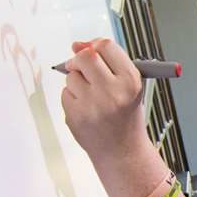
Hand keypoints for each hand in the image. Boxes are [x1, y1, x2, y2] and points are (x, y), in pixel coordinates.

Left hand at [60, 38, 149, 161]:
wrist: (122, 151)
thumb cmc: (125, 115)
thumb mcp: (130, 86)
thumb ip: (109, 63)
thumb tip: (77, 44)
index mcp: (130, 80)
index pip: (106, 46)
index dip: (95, 44)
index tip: (92, 49)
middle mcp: (112, 91)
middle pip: (85, 56)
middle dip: (79, 58)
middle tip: (81, 66)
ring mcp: (92, 105)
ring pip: (72, 76)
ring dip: (76, 81)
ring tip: (91, 96)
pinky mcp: (76, 116)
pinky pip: (65, 94)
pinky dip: (72, 98)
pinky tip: (85, 109)